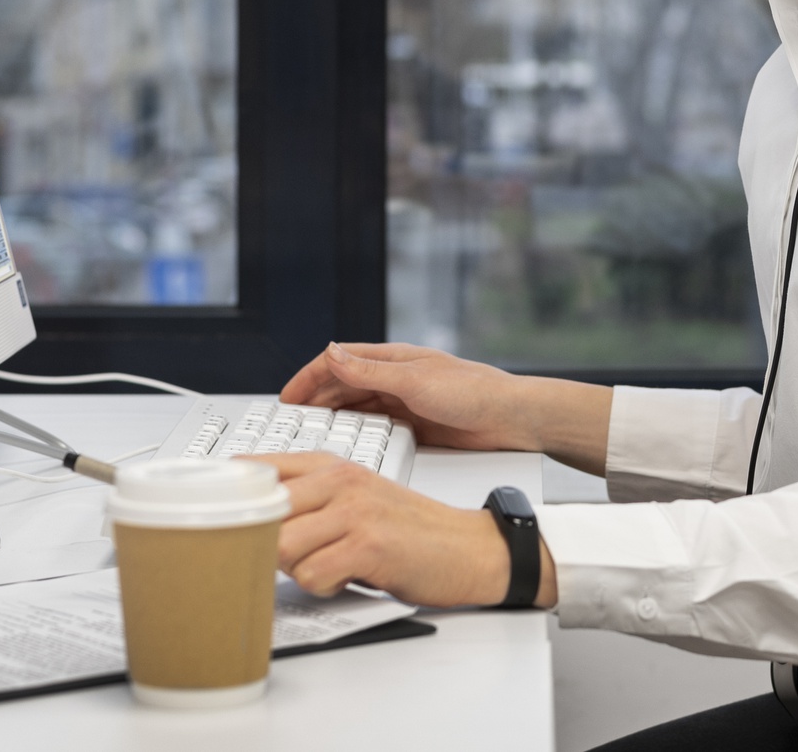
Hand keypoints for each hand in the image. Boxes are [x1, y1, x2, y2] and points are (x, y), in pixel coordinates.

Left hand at [246, 453, 555, 607]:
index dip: (230, 496)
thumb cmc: (407, 529)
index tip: (219, 518)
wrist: (466, 547)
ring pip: (281, 546)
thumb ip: (305, 498)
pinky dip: (322, 586)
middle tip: (289, 558)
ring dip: (295, 569)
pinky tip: (346, 577)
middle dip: (264, 544)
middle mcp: (339, 479)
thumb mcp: (353, 497)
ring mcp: (355, 510)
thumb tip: (245, 515)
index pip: (255, 467)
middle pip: (262, 511)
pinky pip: (313, 574)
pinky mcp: (369, 544)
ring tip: (324, 566)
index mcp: (329, 464)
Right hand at [280, 342, 611, 472]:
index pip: (338, 361)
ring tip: (307, 433)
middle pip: (342, 385)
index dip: (309, 378)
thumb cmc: (473, 392)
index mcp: (393, 358)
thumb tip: (331, 353)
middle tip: (288, 420)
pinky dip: (353, 433)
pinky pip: (374, 427)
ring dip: (330, 416)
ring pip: (355, 407)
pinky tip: (343, 445)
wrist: (511, 419)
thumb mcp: (414, 381)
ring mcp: (403, 402)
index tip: (286, 397)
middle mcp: (395, 378)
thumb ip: (370, 371)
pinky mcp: (413, 425)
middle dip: (313, 399)